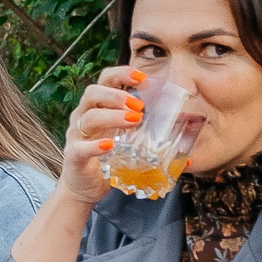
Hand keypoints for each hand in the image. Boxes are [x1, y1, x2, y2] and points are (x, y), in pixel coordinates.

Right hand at [57, 66, 146, 204]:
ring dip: (112, 116)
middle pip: (93, 93)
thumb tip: (188, 153)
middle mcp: (84, 116)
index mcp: (99, 107)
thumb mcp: (129, 144)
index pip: (106, 80)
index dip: (122, 74)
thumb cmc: (109, 160)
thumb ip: (152, 141)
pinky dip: (95, 145)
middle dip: (117, 95)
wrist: (85, 187)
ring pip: (88, 117)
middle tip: (140, 105)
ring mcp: (77, 135)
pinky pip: (80, 147)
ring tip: (134, 121)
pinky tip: (109, 146)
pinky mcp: (73, 155)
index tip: (142, 77)